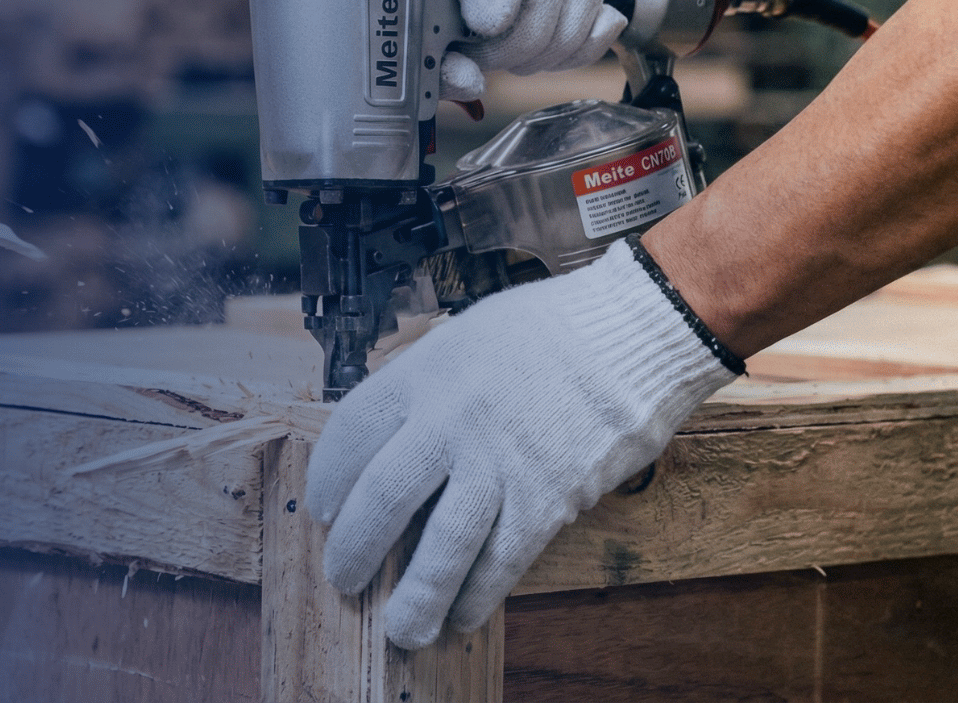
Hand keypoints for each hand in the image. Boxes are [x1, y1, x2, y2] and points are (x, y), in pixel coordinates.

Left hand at [304, 238, 738, 648]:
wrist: (633, 333)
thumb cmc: (551, 330)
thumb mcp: (466, 337)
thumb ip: (426, 387)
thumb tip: (392, 437)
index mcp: (425, 373)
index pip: (351, 433)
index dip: (328, 480)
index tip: (324, 508)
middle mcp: (452, 420)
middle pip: (380, 499)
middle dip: (353, 550)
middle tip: (344, 576)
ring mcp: (499, 463)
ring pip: (438, 548)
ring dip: (413, 598)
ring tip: (399, 626)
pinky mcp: (545, 500)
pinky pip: (500, 563)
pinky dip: (476, 595)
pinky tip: (462, 613)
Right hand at [439, 0, 637, 101]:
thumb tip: (485, 24)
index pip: (421, 40)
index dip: (444, 70)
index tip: (470, 77)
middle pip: (487, 59)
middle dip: (533, 30)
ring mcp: (505, 12)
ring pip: (531, 61)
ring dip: (570, 26)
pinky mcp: (545, 19)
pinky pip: (565, 57)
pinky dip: (591, 35)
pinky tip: (600, 8)